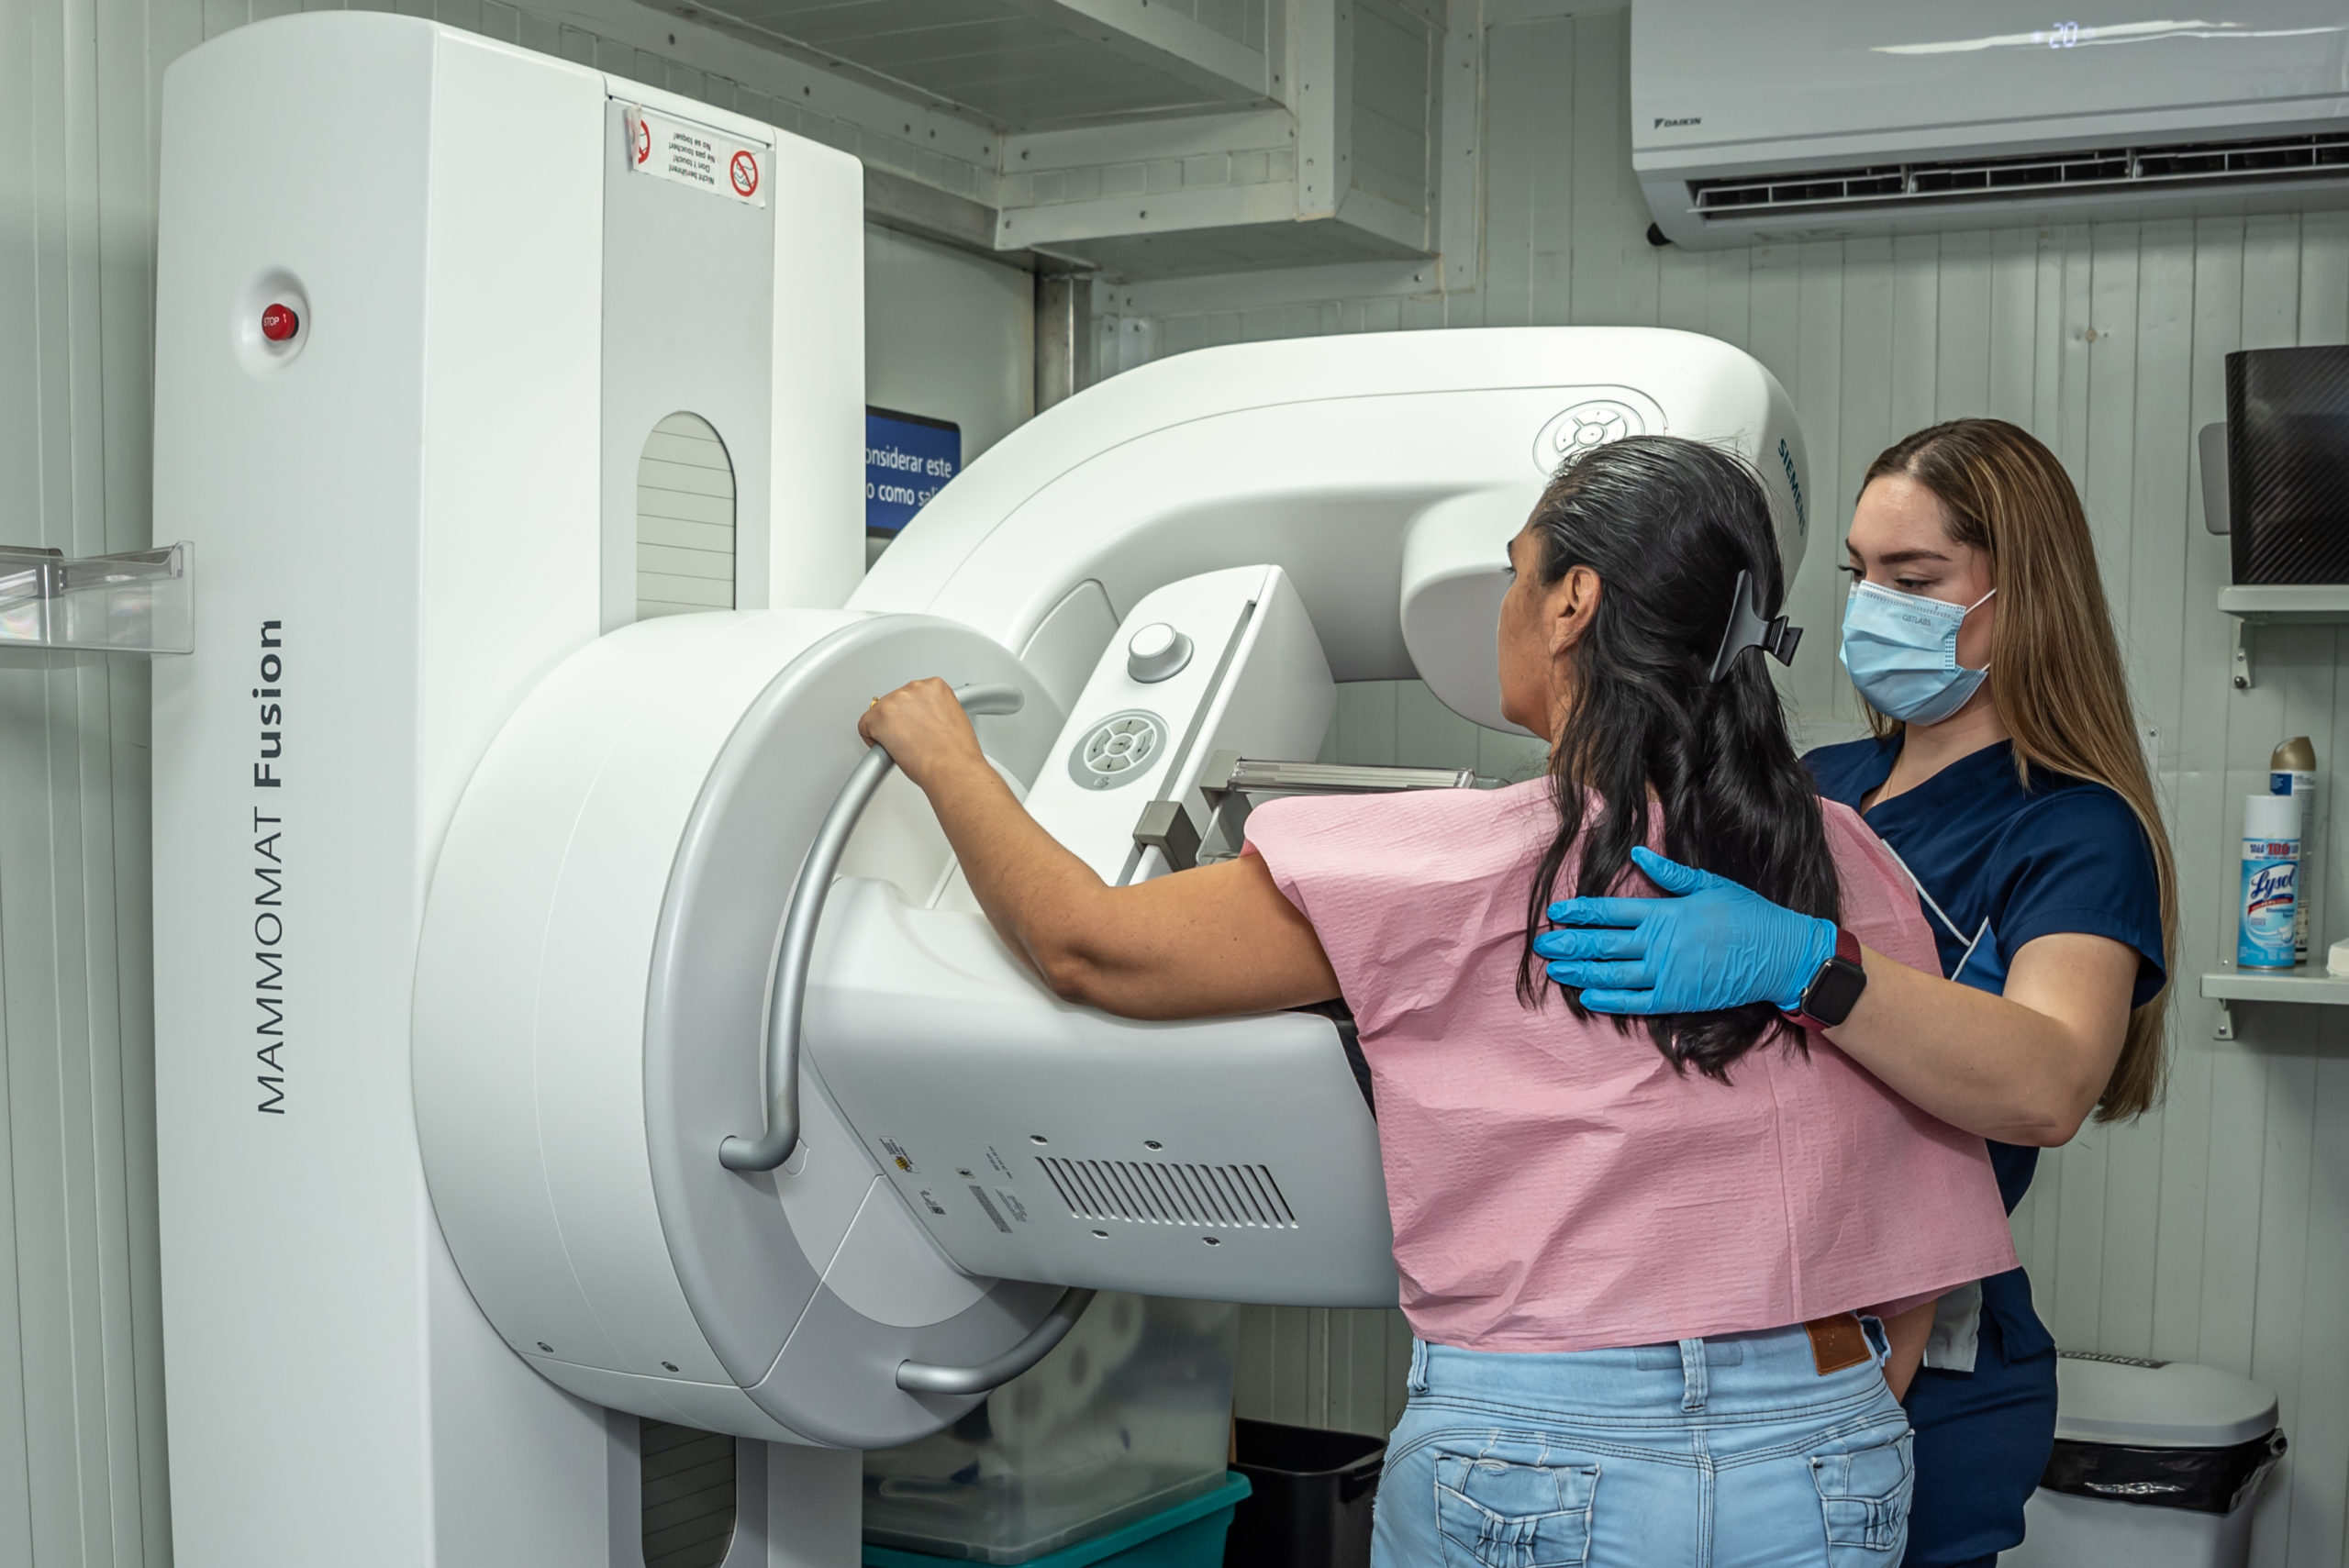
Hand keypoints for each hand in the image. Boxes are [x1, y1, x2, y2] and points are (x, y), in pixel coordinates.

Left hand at [858, 678, 987, 788]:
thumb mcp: (952, 718)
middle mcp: (914, 688)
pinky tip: (887, 748)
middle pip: (895, 701)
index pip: (913, 695)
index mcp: (934, 686)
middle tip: (910, 740)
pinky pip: (864, 725)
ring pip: (879, 712)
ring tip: (903, 746)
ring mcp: (895, 700)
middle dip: (899, 720)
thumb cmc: (956, 752)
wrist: (952, 767)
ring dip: (886, 728)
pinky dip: (871, 738)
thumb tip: (922, 720)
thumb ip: (934, 711)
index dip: (911, 714)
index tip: (915, 726)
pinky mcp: (879, 716)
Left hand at [1531, 846, 1836, 1014]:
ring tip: (1555, 969)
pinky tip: (1587, 996)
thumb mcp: (1710, 884)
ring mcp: (1669, 973)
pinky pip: (1636, 1002)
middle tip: (1542, 944)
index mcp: (1667, 912)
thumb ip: (1670, 874)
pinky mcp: (1679, 998)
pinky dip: (1609, 1000)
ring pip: (1614, 974)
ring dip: (1581, 971)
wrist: (1781, 954)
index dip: (1582, 912)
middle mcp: (1662, 943)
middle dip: (1571, 943)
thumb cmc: (1748, 915)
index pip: (1613, 910)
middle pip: (1605, 943)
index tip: (1557, 912)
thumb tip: (1637, 852)